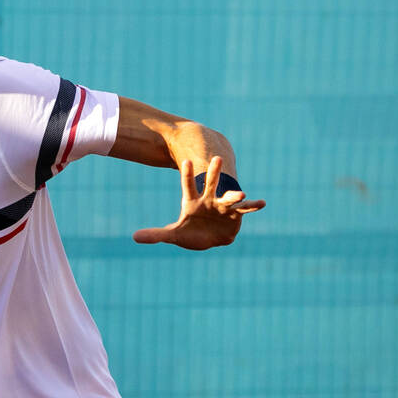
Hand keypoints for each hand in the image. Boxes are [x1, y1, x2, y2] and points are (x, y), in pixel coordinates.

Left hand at [132, 156, 264, 249]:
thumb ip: (156, 234)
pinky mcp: (235, 215)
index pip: (188, 185)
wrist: (209, 237)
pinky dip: (253, 205)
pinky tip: (263, 203)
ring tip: (241, 192)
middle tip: (216, 159)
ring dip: (234, 195)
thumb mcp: (173, 234)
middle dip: (214, 173)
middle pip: (211, 184)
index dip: (187, 175)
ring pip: (230, 196)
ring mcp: (223, 206)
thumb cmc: (190, 232)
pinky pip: (245, 209)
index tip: (186, 161)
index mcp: (192, 201)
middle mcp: (209, 200)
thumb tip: (134, 237)